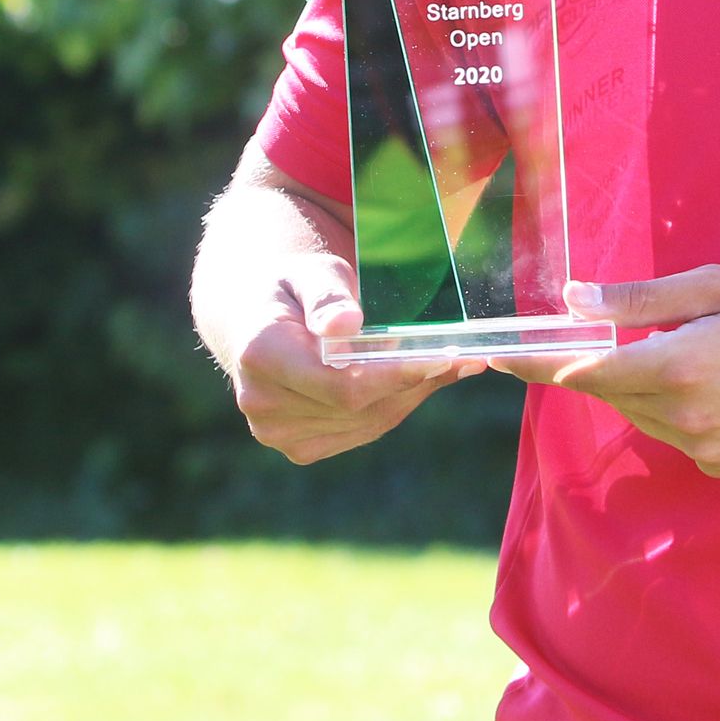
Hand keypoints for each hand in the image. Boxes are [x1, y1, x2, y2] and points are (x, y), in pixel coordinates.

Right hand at [229, 252, 481, 463]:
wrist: (254, 323)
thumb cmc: (291, 290)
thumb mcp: (310, 273)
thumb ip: (328, 296)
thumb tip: (347, 324)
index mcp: (261, 353)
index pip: (340, 382)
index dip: (394, 376)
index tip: (443, 358)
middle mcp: (262, 401)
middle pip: (357, 406)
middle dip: (413, 382)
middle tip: (465, 358)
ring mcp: (276, 431)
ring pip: (366, 423)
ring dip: (409, 395)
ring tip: (444, 365)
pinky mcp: (296, 447)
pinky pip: (360, 433)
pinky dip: (391, 408)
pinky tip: (410, 383)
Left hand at [490, 266, 719, 478]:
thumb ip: (642, 297)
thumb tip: (576, 297)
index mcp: (678, 365)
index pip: (585, 369)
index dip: (537, 363)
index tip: (497, 355)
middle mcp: (683, 416)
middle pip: (610, 391)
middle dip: (598, 363)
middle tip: (600, 333)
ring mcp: (703, 447)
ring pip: (640, 414)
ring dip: (640, 384)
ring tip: (691, 349)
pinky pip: (674, 433)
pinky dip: (675, 407)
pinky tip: (719, 380)